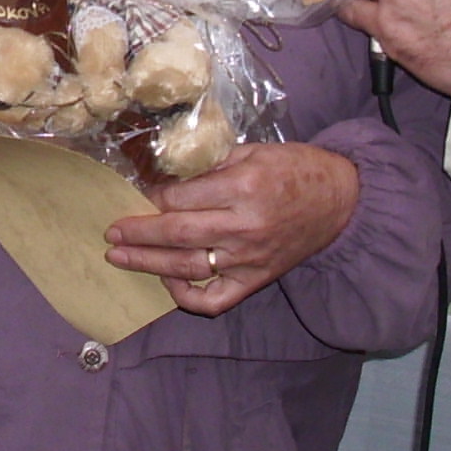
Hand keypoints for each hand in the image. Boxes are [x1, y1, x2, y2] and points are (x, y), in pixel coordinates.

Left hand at [103, 144, 360, 316]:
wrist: (340, 200)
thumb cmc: (295, 169)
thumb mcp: (252, 152)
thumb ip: (209, 166)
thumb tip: (164, 177)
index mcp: (243, 187)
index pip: (181, 198)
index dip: (152, 198)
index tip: (136, 196)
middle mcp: (244, 226)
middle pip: (177, 234)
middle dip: (138, 233)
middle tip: (111, 233)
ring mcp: (249, 258)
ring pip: (188, 267)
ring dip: (148, 264)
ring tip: (120, 257)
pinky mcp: (256, 279)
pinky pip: (215, 299)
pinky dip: (187, 297)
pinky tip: (168, 282)